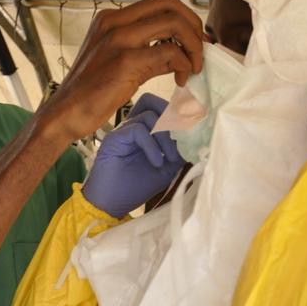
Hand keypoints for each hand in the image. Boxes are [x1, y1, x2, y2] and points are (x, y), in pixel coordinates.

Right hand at [41, 0, 203, 140]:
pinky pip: (168, 51)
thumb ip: (151, 55)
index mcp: (112, 19)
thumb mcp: (122, 64)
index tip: (194, 41)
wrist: (65, 114)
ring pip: (173, 23)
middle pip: (170, 4)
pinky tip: (179, 80)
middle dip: (194, 26)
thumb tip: (180, 55)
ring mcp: (118, 39)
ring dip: (193, 45)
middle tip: (199, 52)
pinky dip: (182, 63)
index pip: (160, 2)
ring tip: (192, 67)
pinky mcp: (124, 60)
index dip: (186, 18)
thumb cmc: (90, 92)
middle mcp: (114, 22)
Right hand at [82, 93, 184, 217]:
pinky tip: (157, 162)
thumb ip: (179, 153)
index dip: (178, 114)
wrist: (110, 204)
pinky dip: (152, 146)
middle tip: (181, 134)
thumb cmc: (135, 188)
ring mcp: (123, 131)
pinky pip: (138, 130)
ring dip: (165, 137)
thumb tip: (196, 140)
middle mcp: (133, 127)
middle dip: (169, 114)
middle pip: (150, 101)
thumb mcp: (166, 169)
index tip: (193, 130)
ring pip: (148, 115)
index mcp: (144, 131)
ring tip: (169, 158)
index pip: (160, 109)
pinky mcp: (114, 138)